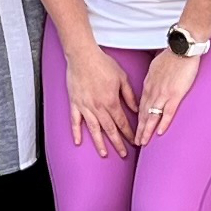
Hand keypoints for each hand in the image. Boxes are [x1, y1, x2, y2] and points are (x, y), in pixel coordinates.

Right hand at [63, 31, 131, 157]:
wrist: (83, 56)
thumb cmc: (102, 64)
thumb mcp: (122, 77)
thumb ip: (129, 95)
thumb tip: (136, 108)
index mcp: (111, 101)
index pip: (122, 122)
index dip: (129, 133)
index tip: (134, 141)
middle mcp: (98, 107)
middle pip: (110, 130)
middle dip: (117, 143)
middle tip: (123, 154)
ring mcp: (85, 107)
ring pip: (94, 129)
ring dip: (99, 143)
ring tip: (104, 154)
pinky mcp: (75, 103)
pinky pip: (75, 121)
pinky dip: (76, 132)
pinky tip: (78, 142)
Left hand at [134, 49, 199, 147]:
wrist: (181, 48)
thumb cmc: (171, 55)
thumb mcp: (156, 66)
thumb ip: (153, 78)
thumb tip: (152, 84)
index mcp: (148, 84)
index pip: (141, 106)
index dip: (139, 119)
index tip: (137, 128)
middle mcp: (153, 91)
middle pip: (144, 114)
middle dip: (139, 129)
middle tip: (136, 142)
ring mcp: (163, 93)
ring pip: (152, 116)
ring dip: (147, 130)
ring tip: (143, 142)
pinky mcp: (175, 94)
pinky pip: (167, 112)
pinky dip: (163, 123)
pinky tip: (159, 133)